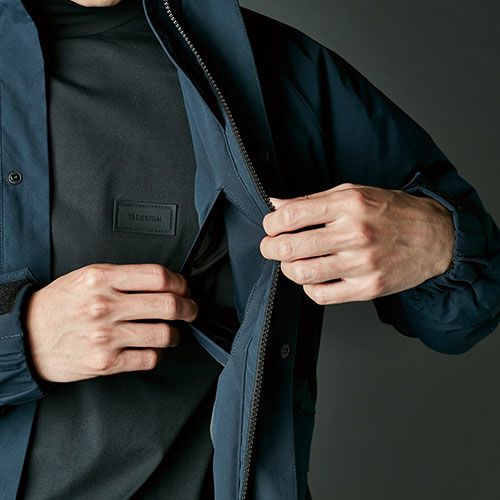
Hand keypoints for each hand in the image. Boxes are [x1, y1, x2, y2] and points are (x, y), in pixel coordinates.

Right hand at [24, 263, 197, 382]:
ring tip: (172, 333)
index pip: (158, 277)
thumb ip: (123, 277)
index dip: (180, 283)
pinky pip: (149, 358)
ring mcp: (106, 336)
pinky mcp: (105, 362)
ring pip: (164, 334)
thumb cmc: (58, 305)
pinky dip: (157, 354)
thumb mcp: (86, 277)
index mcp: (102, 278)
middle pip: (168, 305)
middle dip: (188, 308)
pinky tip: (152, 348)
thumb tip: (162, 282)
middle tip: (190, 310)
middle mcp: (105, 305)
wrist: (26, 337)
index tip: (183, 288)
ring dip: (175, 334)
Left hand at [260, 183, 453, 304]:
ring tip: (290, 262)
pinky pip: (323, 295)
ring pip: (304, 273)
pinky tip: (312, 278)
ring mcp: (362, 264)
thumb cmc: (392, 212)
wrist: (434, 237)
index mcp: (349, 205)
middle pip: (292, 247)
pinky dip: (309, 288)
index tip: (271, 226)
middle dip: (270, 248)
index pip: (291, 215)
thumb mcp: (354, 193)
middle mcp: (355, 234)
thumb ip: (313, 200)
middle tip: (270, 247)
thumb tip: (277, 204)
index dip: (271, 223)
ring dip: (287, 268)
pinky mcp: (368, 288)